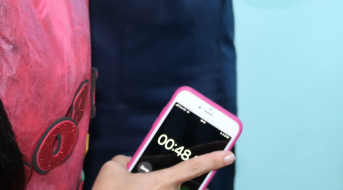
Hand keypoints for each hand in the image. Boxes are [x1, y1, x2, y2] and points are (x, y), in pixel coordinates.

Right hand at [92, 151, 234, 189]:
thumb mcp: (111, 169)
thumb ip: (125, 160)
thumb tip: (130, 161)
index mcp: (161, 182)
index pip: (193, 167)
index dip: (213, 160)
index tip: (230, 155)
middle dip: (184, 187)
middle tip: (170, 184)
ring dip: (171, 189)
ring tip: (145, 186)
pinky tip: (140, 188)